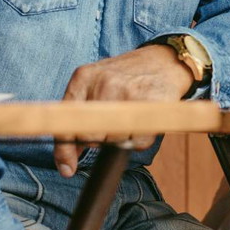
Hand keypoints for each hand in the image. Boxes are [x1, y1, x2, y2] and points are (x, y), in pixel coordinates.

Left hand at [53, 45, 191, 176]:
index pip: (66, 122)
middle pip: (89, 136)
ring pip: (114, 140)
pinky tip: (142, 122)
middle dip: (99, 139)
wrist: (165, 60)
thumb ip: (77, 119)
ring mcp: (128, 92)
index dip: (64, 149)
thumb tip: (66, 164)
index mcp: (84, 77)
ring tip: (129, 118)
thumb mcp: (94, 86)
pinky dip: (139, 139)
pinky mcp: (151, 104)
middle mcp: (104, 82)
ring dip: (121, 139)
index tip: (68, 168)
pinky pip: (137, 141)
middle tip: (111, 125)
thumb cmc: (126, 77)